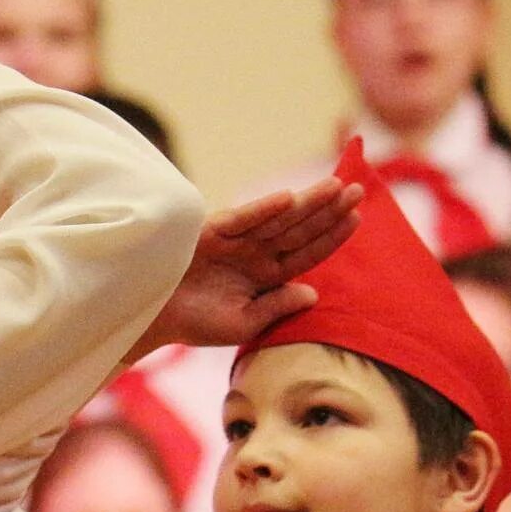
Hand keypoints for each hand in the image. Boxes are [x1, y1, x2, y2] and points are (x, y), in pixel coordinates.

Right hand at [122, 179, 362, 362]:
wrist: (151, 318)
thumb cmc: (194, 324)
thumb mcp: (242, 325)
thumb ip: (276, 307)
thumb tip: (313, 292)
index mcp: (266, 276)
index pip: (307, 253)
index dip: (332, 236)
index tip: (357, 218)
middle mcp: (255, 253)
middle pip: (299, 229)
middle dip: (328, 210)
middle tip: (359, 189)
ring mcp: (236, 240)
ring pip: (278, 219)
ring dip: (306, 203)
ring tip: (336, 187)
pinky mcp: (212, 232)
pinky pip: (243, 219)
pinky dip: (263, 209)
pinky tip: (288, 199)